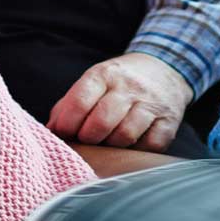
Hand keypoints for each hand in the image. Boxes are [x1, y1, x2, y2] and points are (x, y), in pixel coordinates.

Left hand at [48, 52, 194, 151]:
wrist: (164, 70)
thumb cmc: (119, 83)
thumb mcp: (94, 82)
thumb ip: (69, 105)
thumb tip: (50, 132)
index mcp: (105, 74)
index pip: (80, 100)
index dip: (67, 124)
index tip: (64, 134)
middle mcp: (129, 86)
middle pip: (102, 121)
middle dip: (88, 138)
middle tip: (86, 141)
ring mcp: (152, 103)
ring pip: (125, 135)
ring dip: (112, 146)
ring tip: (107, 143)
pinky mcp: (169, 121)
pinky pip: (150, 145)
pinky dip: (137, 151)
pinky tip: (130, 146)